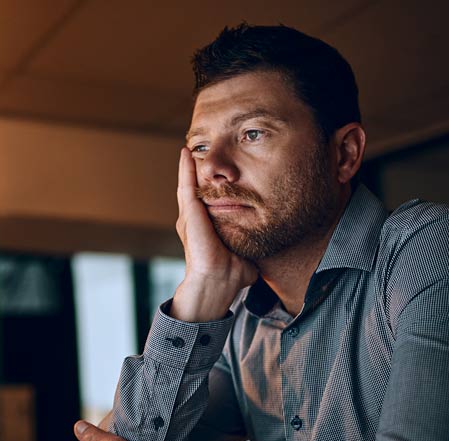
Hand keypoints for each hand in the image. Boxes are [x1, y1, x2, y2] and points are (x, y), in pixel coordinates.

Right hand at [172, 148, 256, 321]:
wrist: (218, 285)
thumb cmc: (231, 277)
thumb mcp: (244, 256)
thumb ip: (251, 250)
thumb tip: (263, 258)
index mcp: (205, 229)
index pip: (206, 201)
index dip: (209, 185)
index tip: (214, 169)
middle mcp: (193, 222)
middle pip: (194, 189)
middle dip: (195, 170)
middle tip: (197, 149)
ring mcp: (189, 218)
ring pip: (188, 185)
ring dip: (188, 166)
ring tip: (190, 147)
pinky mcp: (189, 216)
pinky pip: (186, 187)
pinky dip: (185, 170)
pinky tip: (186, 154)